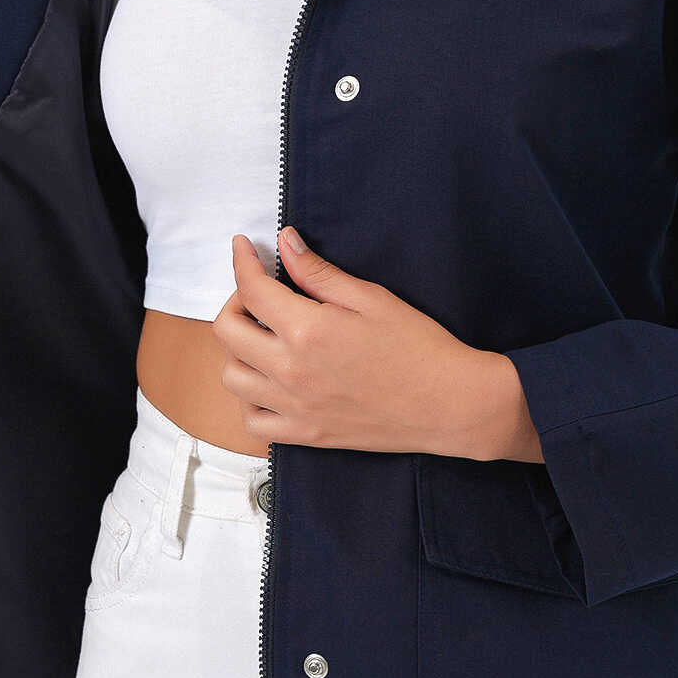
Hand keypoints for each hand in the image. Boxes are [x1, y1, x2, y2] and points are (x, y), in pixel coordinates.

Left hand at [213, 226, 524, 459]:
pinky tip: (269, 382)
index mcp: (307, 330)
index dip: (242, 261)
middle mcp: (290, 371)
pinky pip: (253, 422)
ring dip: (238, 351)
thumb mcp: (370, 297)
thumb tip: (285, 242)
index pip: (251, 289)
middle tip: (256, 292)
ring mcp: (295, 407)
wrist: (449, 404)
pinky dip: (250, 400)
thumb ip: (319, 272)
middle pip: (227, 332)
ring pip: (232, 378)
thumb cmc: (418, 346)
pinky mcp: (306, 435)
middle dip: (234, 302)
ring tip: (263, 337)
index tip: (244, 247)